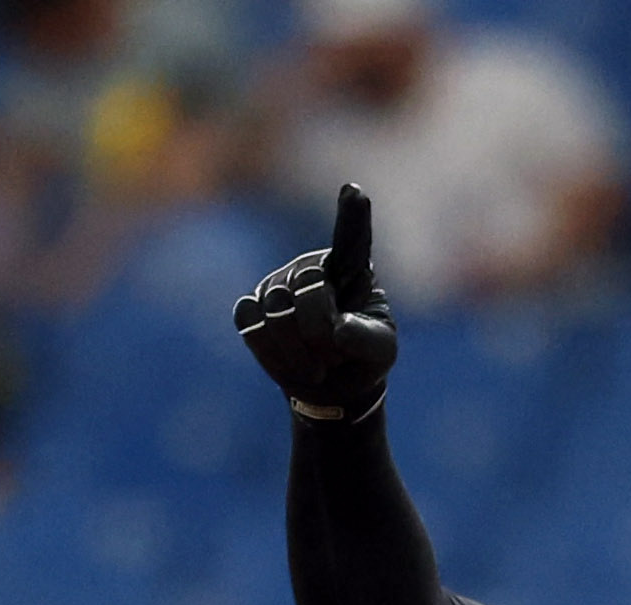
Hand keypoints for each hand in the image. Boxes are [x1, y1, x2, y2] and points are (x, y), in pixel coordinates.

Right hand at [233, 182, 396, 420]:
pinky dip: (271, 353)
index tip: (354, 190)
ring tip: (316, 368)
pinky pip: (250, 322)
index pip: (351, 241)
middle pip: (307, 288)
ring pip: (276, 311)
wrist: (330, 388)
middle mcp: (310, 267)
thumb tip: (338, 330)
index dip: (352, 217)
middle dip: (321, 334)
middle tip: (335, 359)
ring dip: (299, 354)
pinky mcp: (252, 307)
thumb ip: (367, 340)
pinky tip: (289, 365)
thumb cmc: (360, 359)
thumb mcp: (381, 352)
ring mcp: (276, 284)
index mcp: (350, 270)